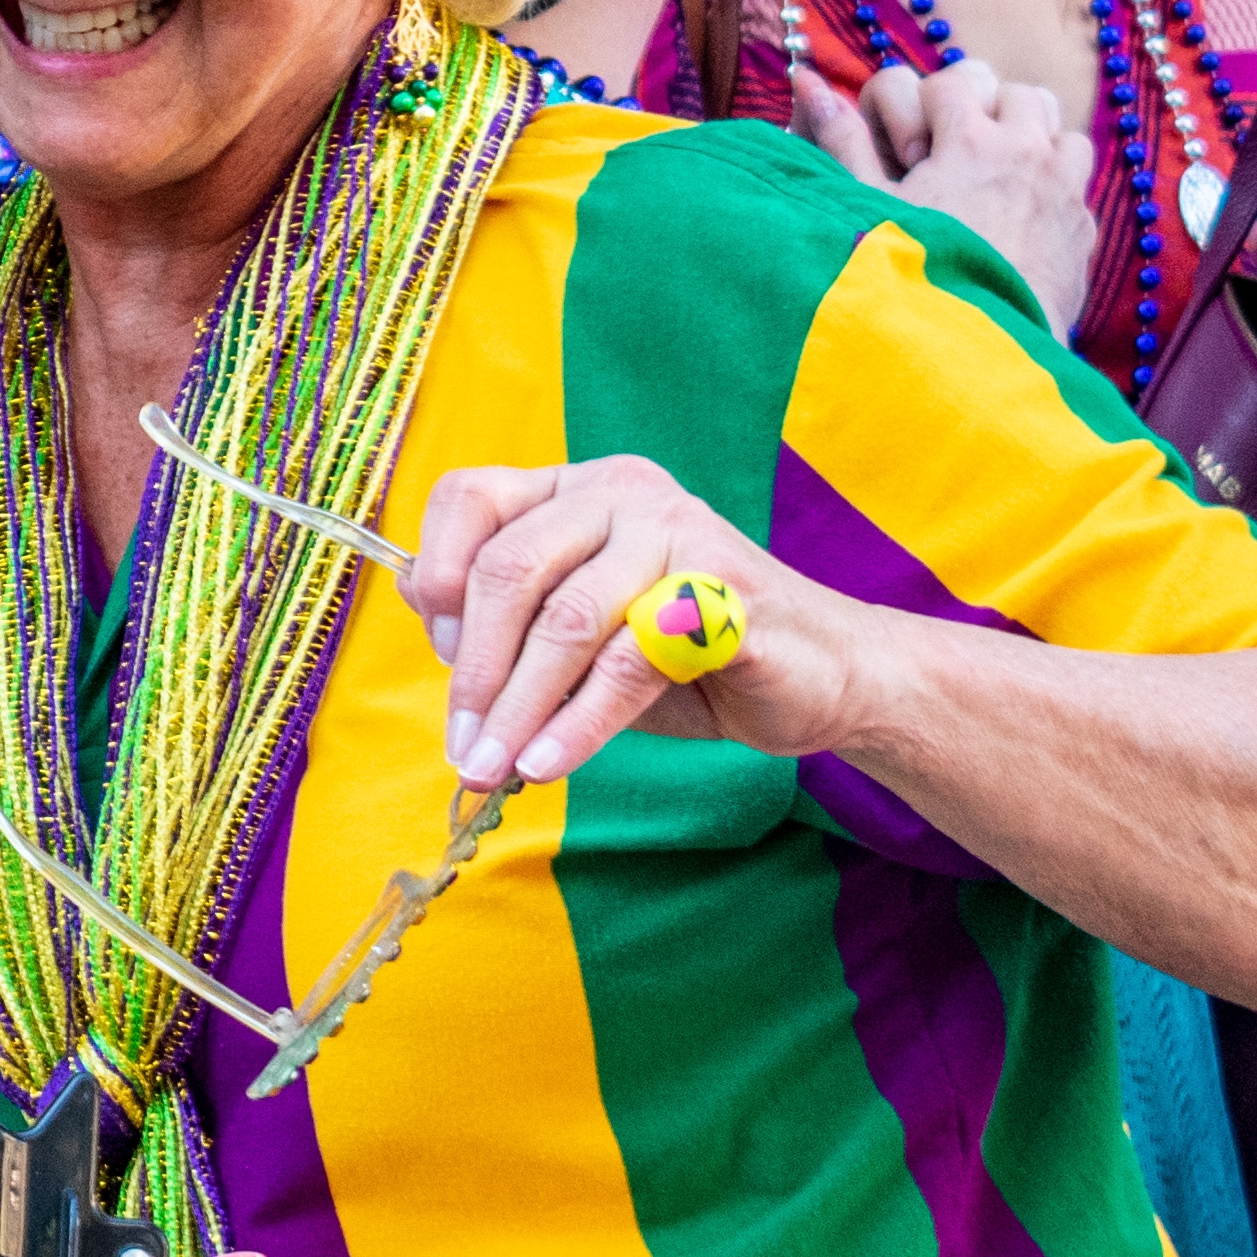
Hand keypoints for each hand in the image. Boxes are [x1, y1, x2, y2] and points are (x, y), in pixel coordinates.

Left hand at [405, 452, 900, 796]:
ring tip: (495, 768)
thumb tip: (433, 629)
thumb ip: (514, 622)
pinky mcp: (722, 593)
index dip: (439, 575)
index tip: (443, 659)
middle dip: (477, 672)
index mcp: (576, 488)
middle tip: (464, 749)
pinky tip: (549, 762)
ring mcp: (677, 533)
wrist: (823, 677)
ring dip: (521, 708)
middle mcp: (622, 492)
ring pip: (567, 621)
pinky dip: (579, 722)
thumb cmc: (686, 654)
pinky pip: (626, 661)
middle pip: (511, 569)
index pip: (471, 498)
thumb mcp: (583, 633)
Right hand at [786, 55, 1096, 324]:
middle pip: (1014, 89)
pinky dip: (1052, 182)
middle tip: (952, 155)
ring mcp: (1063, 188)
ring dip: (1026, 138)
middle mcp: (1026, 152)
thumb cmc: (911, 280)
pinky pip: (1078, 179)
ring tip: (992, 176)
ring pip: (1058, 125)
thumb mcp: (864, 207)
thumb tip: (809, 81)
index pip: (950, 80)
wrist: (975, 357)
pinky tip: (1018, 216)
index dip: (923, 109)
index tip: (910, 154)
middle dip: (983, 112)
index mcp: (970, 140)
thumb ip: (841, 139)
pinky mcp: (1082, 228)